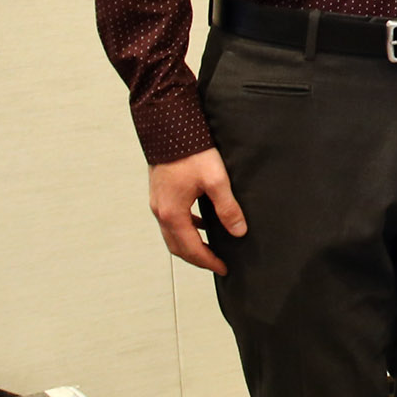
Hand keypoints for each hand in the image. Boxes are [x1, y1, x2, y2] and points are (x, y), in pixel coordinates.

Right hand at [149, 149, 244, 273]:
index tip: (223, 269)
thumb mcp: (216, 180)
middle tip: (217, 264)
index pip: (191, 248)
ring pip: (172, 234)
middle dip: (197, 258)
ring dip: (190, 245)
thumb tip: (239, 231)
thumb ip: (227, 208)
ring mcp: (157, 203)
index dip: (208, 261)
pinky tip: (201, 223)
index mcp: (172, 213)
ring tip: (210, 248)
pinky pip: (171, 220)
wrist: (168, 127)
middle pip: (177, 247)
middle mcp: (160, 211)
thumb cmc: (191, 152)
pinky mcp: (160, 194)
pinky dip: (185, 228)